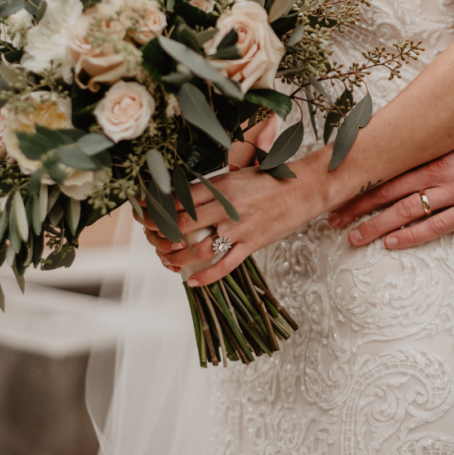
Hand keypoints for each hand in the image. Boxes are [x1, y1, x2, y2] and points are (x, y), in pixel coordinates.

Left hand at [136, 158, 322, 285]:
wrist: (306, 187)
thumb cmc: (273, 178)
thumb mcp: (239, 173)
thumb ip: (214, 186)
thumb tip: (187, 197)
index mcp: (222, 184)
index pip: (180, 199)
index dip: (158, 210)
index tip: (147, 216)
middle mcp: (227, 206)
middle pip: (183, 225)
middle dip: (162, 236)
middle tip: (153, 240)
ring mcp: (240, 227)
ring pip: (199, 249)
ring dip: (178, 258)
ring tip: (168, 261)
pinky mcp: (253, 243)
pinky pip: (225, 265)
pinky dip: (206, 276)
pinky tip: (192, 281)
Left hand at [327, 98, 453, 248]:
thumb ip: (441, 145)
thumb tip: (418, 150)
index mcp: (435, 150)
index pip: (388, 169)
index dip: (361, 182)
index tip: (338, 190)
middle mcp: (439, 170)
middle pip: (387, 190)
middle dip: (357, 206)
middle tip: (331, 219)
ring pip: (406, 210)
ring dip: (376, 225)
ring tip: (353, 237)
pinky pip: (437, 226)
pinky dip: (411, 236)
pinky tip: (391, 243)